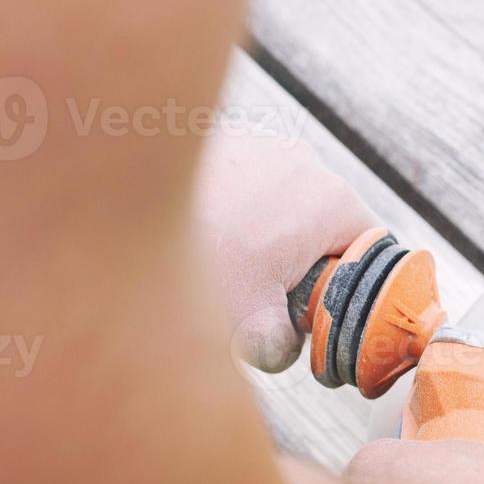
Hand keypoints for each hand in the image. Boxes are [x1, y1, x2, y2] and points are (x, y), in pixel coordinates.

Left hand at [192, 128, 377, 371]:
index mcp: (333, 202)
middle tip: (258, 296)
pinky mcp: (217, 138)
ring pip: (278, 204)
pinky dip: (224, 211)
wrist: (111, 205)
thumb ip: (287, 346)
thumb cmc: (195, 264)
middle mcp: (304, 162)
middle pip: (322, 227)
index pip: (372, 251)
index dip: (351, 290)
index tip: (317, 313)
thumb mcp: (254, 332)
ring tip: (218, 263)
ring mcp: (260, 143)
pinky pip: (239, 185)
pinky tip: (193, 235)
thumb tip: (284, 344)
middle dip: (298, 264)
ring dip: (259, 237)